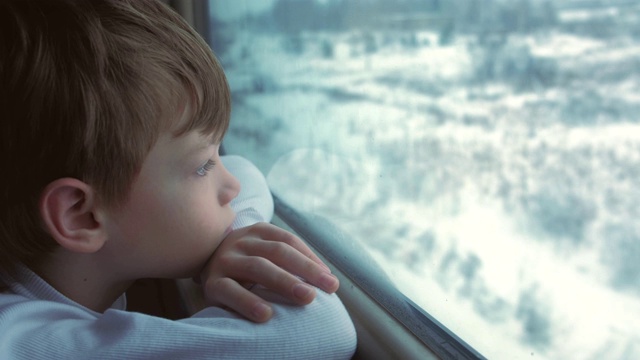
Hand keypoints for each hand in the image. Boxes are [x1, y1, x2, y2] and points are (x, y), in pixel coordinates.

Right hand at [199, 222, 339, 322]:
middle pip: (278, 252)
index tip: (330, 280)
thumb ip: (291, 260)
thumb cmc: (246, 263)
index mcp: (259, 231)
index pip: (289, 241)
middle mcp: (241, 241)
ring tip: (307, 298)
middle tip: (328, 287)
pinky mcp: (211, 282)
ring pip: (257, 267)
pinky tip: (266, 315)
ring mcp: (225, 259)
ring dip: (285, 282)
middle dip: (306, 270)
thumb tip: (327, 278)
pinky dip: (248, 302)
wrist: (203, 265)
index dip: (311, 259)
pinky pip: (230, 291)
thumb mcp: (265, 254)